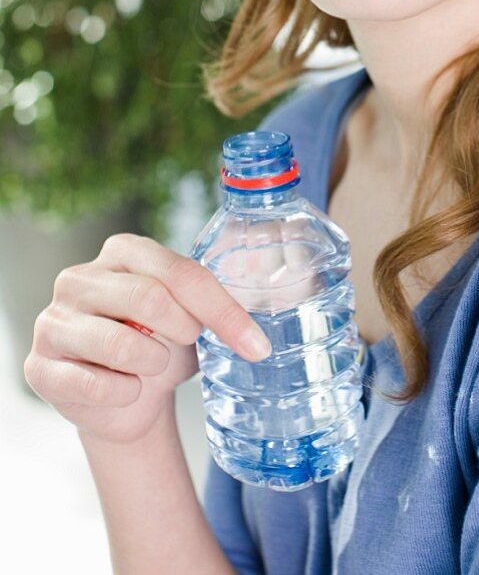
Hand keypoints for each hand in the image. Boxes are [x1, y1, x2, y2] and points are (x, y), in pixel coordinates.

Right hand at [23, 232, 270, 445]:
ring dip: (153, 364)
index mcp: (123, 252)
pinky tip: (127, 389)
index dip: (222, 311)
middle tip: (186, 347)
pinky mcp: (40, 366)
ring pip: (122, 343)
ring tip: (152, 366)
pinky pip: (95, 383)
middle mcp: (80, 278)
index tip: (256, 346)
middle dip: (183, 332)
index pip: (180, 272)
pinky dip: (125, 393)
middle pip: (150, 298)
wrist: (124, 400)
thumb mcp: (190, 315)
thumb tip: (263, 306)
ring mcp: (53, 321)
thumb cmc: (160, 345)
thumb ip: (216, 300)